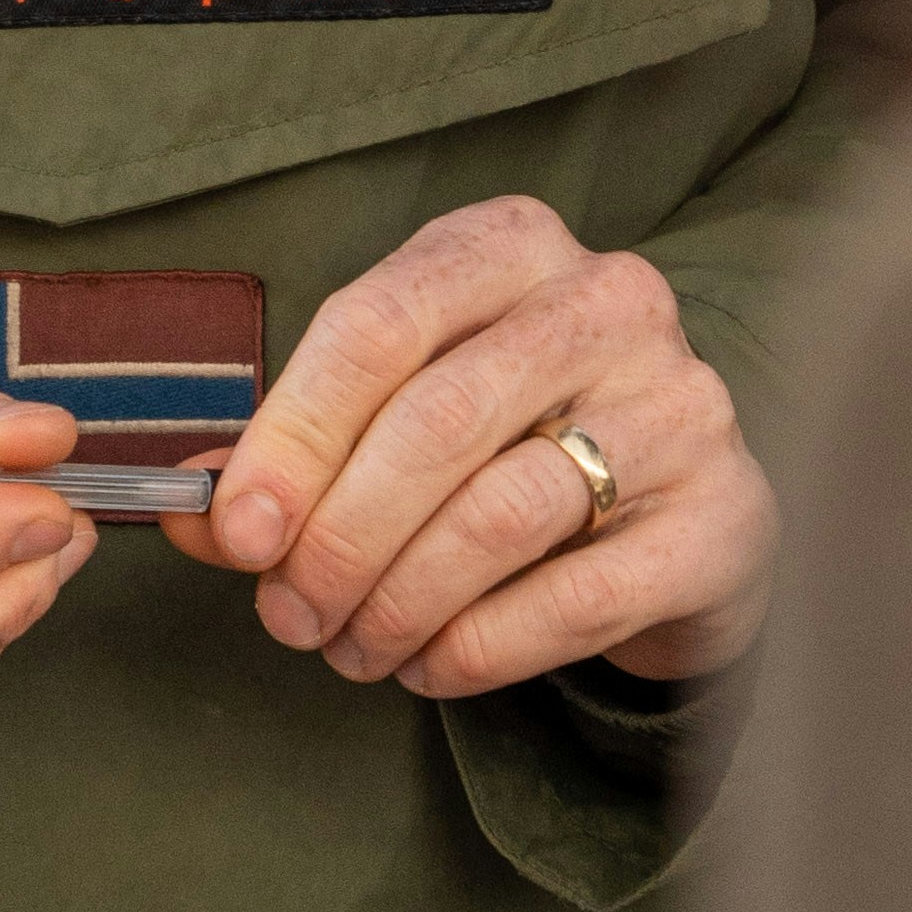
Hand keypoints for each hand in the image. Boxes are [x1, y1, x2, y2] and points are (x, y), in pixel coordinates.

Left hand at [185, 201, 773, 698]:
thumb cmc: (516, 443)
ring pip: (499, 513)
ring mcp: (678, 403)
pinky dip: (477, 647)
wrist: (685, 509)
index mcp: (508, 245)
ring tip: (352, 650)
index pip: (375, 322)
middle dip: (338, 537)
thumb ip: (298, 457)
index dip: (292, 435)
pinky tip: (430, 666)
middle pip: (435, 421)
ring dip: (398, 602)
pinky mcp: (721, 517)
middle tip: (288, 618)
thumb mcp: (405, 411)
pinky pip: (574, 597)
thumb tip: (190, 511)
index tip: (235, 532)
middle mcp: (605, 299)